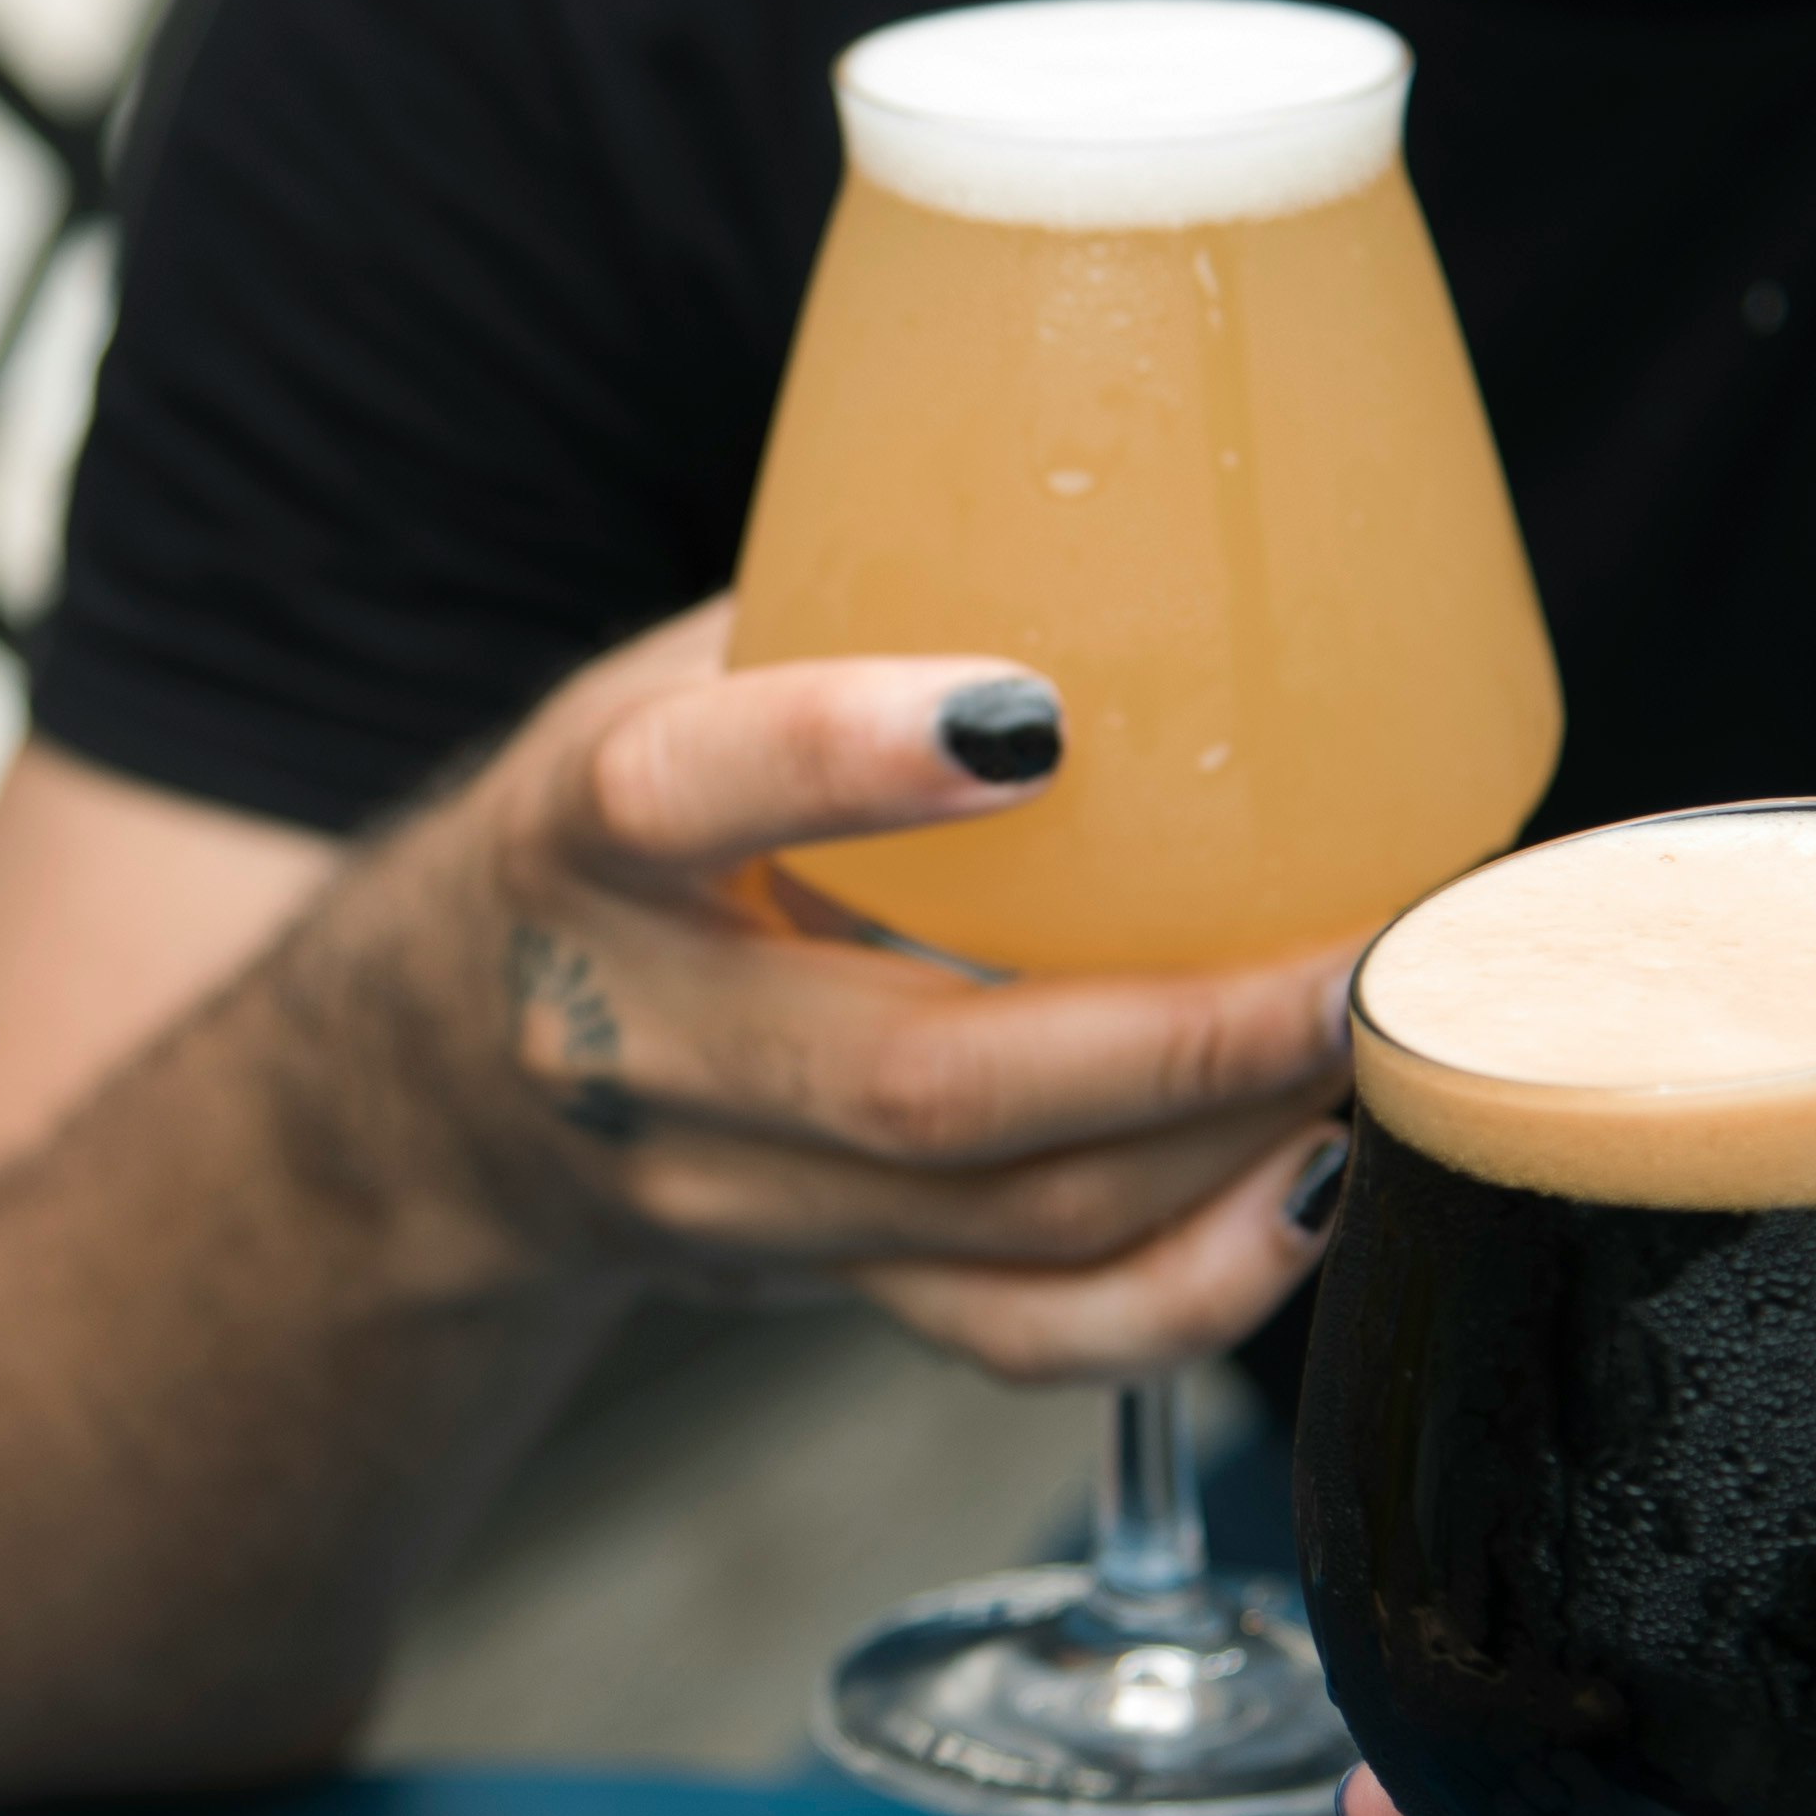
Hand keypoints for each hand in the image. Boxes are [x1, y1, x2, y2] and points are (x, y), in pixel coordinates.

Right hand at [345, 600, 1356, 1377]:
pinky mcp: (814, 1292)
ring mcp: (725, 1197)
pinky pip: (1018, 1335)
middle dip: (1176, 1031)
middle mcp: (634, 1040)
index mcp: (579, 838)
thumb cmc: (623, 829)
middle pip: (913, 1082)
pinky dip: (1191, 1285)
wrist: (440, 1075)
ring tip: (1375, 1043)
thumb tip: (1155, 481)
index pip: (679, 792)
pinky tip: (1311, 1185)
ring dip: (1224, 1143)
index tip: (1038, 715)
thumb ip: (849, 614)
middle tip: (1354, 945)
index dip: (846, 755)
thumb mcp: (662, 684)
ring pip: (1002, 1220)